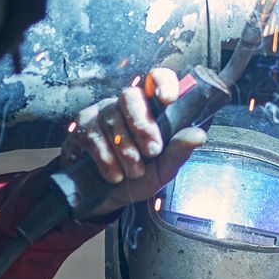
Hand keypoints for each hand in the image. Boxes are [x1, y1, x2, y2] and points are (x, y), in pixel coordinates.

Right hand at [57, 67, 207, 217]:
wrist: (105, 199)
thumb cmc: (138, 177)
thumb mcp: (163, 169)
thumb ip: (179, 151)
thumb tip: (199, 135)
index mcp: (149, 108)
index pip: (156, 79)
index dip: (162, 82)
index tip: (167, 99)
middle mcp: (124, 105)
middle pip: (130, 96)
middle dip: (143, 125)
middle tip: (152, 151)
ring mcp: (100, 113)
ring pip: (112, 120)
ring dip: (126, 151)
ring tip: (134, 172)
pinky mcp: (80, 128)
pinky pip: (92, 136)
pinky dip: (106, 159)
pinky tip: (114, 175)